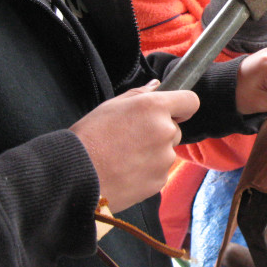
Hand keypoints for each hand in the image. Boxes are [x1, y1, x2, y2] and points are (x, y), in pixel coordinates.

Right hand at [69, 80, 199, 212]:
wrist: (75, 176)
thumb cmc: (88, 138)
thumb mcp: (110, 106)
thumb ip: (139, 94)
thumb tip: (157, 85)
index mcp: (154, 108)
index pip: (190, 101)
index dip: (181, 106)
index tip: (172, 111)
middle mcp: (165, 131)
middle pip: (175, 129)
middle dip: (160, 132)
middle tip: (131, 139)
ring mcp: (165, 158)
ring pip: (166, 152)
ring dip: (152, 153)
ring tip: (124, 157)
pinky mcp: (160, 180)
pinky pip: (159, 171)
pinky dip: (147, 172)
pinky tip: (125, 172)